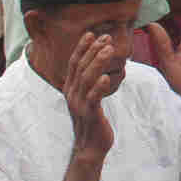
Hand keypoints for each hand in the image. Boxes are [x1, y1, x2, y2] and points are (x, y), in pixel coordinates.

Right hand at [63, 31, 123, 156]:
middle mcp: (72, 94)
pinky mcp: (89, 115)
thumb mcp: (89, 98)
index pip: (74, 63)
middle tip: (105, 37)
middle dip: (92, 50)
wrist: (90, 147)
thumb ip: (90, 83)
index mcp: (71, 88)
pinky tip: (107, 77)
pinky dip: (99, 87)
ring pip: (87, 80)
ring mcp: (79, 105)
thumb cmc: (92, 120)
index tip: (91, 33)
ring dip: (98, 63)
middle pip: (80, 68)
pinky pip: (93, 99)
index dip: (82, 48)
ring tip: (108, 50)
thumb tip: (99, 66)